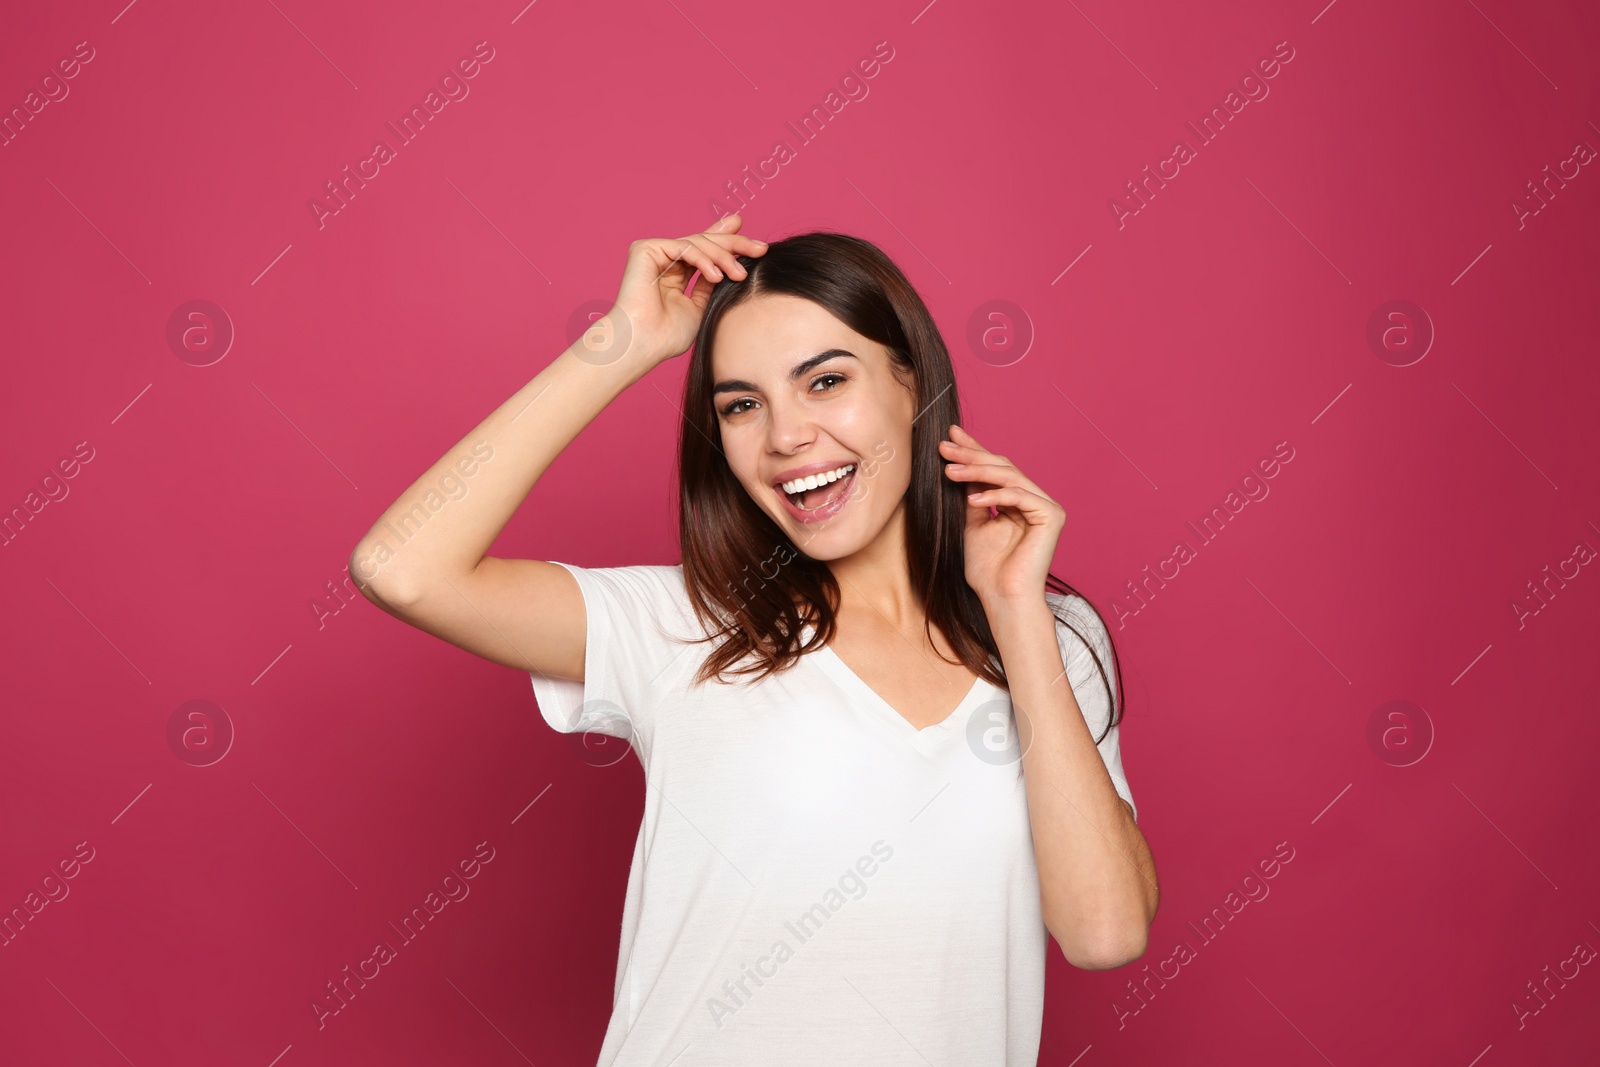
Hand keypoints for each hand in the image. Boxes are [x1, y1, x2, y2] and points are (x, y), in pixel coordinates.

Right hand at [595, 214, 768, 366]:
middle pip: (705, 242)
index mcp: (676, 272)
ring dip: (723, 257)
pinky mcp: (646, 249)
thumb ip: (714, 281)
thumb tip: (735, 260)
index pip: (706, 251)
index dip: (729, 243)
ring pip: (698, 242)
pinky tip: (717, 276)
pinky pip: (684, 246)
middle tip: (761, 247)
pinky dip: (703, 259)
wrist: (643, 345)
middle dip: (735, 244)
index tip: (758, 245)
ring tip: (739, 275)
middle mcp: (664, 259)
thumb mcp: (702, 305)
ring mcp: (654, 252)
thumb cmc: (667, 336)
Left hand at [939, 424, 1065, 609]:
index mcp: (1017, 501)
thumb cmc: (986, 570)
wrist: (1002, 599)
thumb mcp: (971, 524)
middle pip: (1002, 467)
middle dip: (971, 455)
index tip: (949, 436)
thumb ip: (971, 496)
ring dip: (976, 470)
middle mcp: (1034, 499)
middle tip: (944, 447)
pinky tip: (970, 498)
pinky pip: (1019, 495)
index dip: (973, 450)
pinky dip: (994, 495)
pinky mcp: (1052, 516)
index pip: (994, 469)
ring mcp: (1046, 506)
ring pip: (1010, 476)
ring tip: (949, 471)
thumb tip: (957, 465)